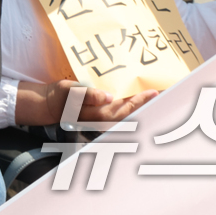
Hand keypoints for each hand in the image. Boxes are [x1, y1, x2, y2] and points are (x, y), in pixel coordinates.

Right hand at [23, 80, 157, 126]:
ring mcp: (104, 122)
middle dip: (147, 107)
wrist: (51, 106)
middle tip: (164, 96)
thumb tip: (107, 97)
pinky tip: (143, 106)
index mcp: (97, 114)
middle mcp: (103, 121)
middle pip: (131, 116)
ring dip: (144, 111)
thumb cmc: (61, 96)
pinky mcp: (103, 119)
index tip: (153, 93)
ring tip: (158, 101)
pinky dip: (135, 112)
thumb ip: (87, 95)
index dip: (139, 102)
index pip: (123, 109)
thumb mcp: (70, 91)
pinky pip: (123, 117)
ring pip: (129, 119)